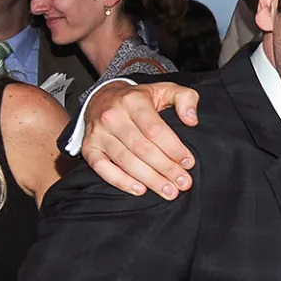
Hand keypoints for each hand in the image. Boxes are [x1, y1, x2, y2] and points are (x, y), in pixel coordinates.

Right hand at [81, 81, 200, 197]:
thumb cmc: (140, 99)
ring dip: (149, 179)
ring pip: (125, 160)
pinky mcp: (89, 147)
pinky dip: (120, 181)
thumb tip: (192, 119)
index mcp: (133, 101)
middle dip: (166, 169)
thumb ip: (185, 98)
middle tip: (183, 183)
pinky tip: (140, 189)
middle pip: (142, 148)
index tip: (188, 163)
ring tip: (168, 191)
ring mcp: (98, 133)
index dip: (174, 149)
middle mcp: (113, 116)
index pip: (155, 130)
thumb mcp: (165, 89)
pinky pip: (101, 167)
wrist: (102, 97)